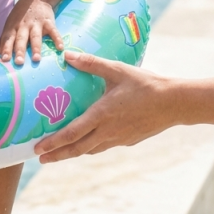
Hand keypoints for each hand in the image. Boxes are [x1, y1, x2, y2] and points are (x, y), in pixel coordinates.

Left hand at [0, 0, 63, 64]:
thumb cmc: (20, 15)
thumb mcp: (10, 24)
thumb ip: (4, 39)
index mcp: (13, 27)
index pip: (8, 39)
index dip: (6, 49)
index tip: (4, 60)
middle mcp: (23, 26)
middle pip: (21, 39)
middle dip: (19, 51)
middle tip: (19, 62)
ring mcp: (36, 24)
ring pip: (35, 36)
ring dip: (36, 47)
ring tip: (36, 59)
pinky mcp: (48, 22)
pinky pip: (53, 31)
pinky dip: (57, 39)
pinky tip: (60, 48)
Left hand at [33, 51, 175, 162]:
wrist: (175, 103)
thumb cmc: (145, 84)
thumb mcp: (117, 70)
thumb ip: (91, 63)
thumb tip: (67, 55)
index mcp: (102, 115)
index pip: (72, 134)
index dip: (54, 143)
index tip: (38, 150)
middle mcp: (108, 131)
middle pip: (77, 149)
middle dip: (57, 154)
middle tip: (40, 158)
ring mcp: (119, 138)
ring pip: (90, 150)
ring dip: (73, 153)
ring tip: (58, 154)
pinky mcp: (128, 140)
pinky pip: (103, 146)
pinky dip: (90, 147)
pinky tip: (86, 143)